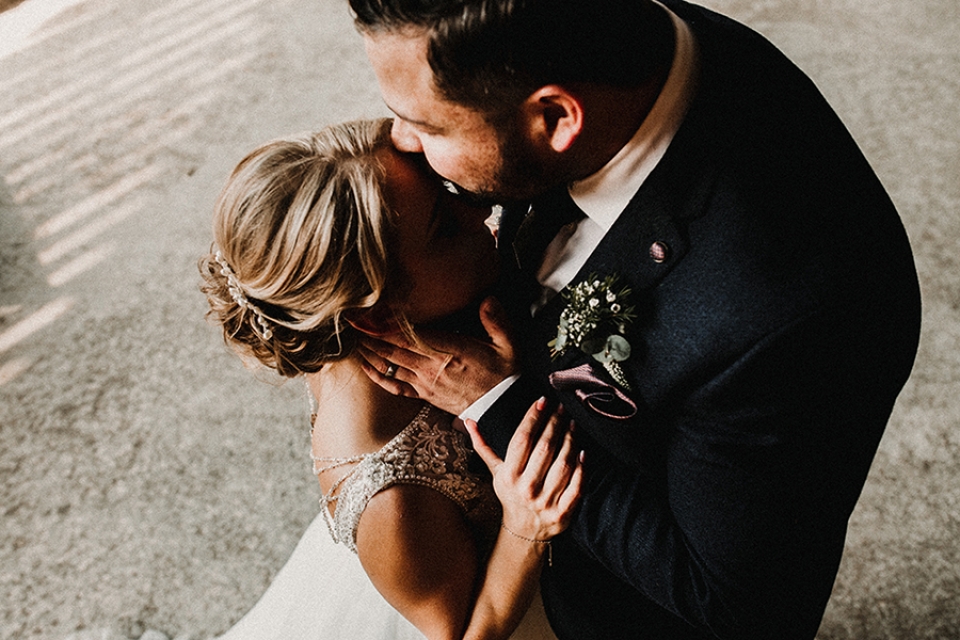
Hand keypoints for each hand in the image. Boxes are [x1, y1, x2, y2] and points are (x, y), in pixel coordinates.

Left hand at [358, 297, 517, 414]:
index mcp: (451, 351)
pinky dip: (378, 376)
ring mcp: (426, 383)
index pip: (412, 336)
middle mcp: (433, 367)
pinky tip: (366, 367)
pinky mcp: (425, 395)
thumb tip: (488, 298)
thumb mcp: (509, 345)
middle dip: (370, 334)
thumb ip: (496, 320)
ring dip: (371, 352)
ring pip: (392, 365)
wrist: (502, 409)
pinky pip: (396, 386)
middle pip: (394, 348)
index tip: (370, 314)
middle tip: (351, 320)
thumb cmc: (505, 375)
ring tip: (353, 338)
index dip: (387, 325)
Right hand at [466, 398, 583, 541]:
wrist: (524, 531)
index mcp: (508, 476)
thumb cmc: (510, 494)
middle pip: (545, 448)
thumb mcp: (495, 471)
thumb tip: (468, 421)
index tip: (542, 401)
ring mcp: (545, 502)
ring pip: (563, 464)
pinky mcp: (563, 513)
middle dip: (555, 424)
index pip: (522, 440)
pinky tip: (583, 452)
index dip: (533, 418)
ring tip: (573, 424)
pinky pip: (577, 487)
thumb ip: (483, 446)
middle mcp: (526, 488)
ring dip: (571, 440)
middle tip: (562, 408)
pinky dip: (582, 469)